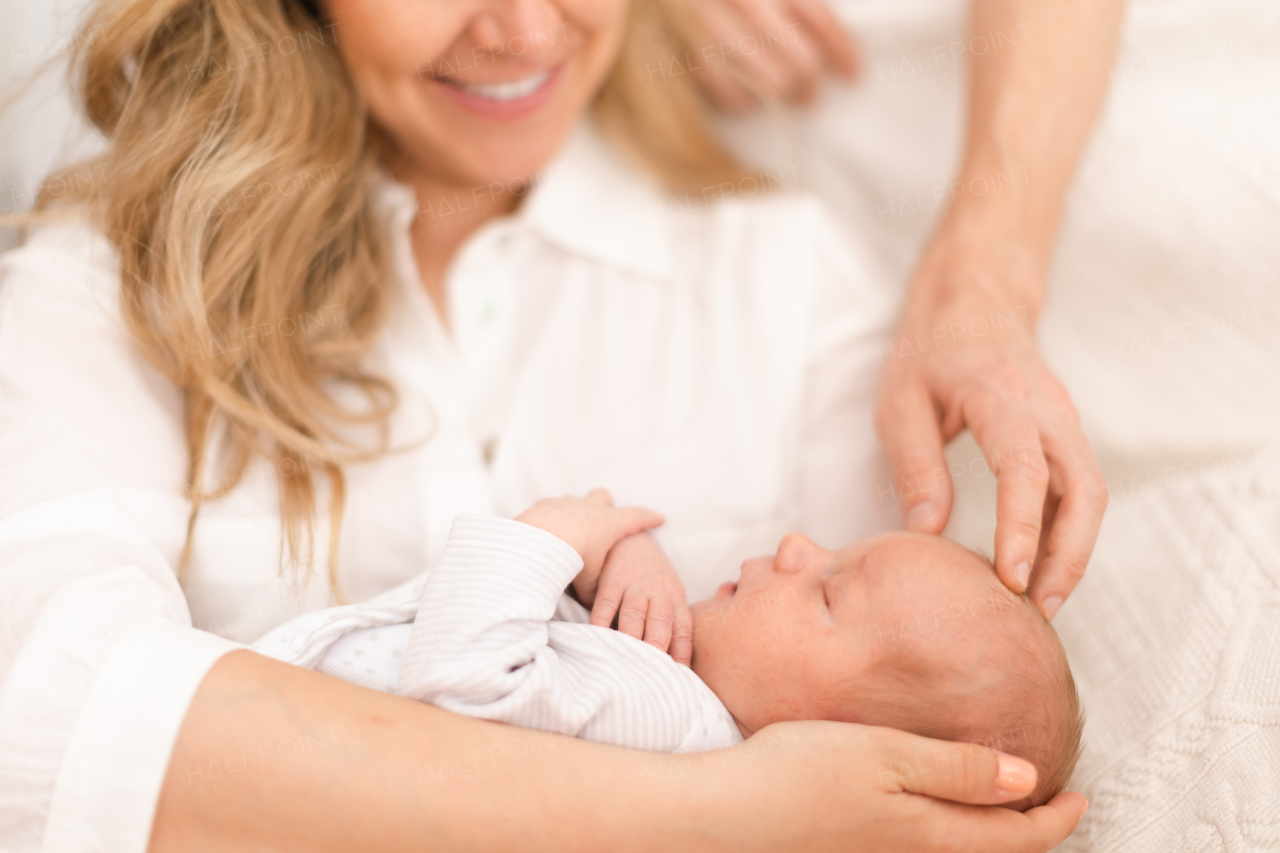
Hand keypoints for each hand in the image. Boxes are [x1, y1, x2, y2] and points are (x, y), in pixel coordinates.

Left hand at [515, 488, 664, 592]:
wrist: (543, 539)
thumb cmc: (575, 559)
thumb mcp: (590, 580)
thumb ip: (595, 589)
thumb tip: (595, 605)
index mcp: (610, 523)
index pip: (636, 517)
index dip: (649, 518)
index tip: (659, 518)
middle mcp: (590, 508)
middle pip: (603, 497)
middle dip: (606, 504)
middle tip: (605, 513)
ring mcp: (567, 503)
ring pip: (576, 500)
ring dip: (575, 510)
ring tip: (570, 528)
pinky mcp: (545, 505)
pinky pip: (552, 507)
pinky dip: (552, 517)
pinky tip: (546, 531)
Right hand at [578, 532, 692, 665]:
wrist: (634, 538)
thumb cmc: (654, 579)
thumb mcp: (669, 598)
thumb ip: (670, 627)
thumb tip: (672, 667)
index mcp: (676, 601)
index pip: (683, 630)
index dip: (682, 654)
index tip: (679, 677)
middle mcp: (658, 594)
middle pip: (660, 622)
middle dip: (657, 647)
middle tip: (652, 673)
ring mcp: (635, 586)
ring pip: (634, 614)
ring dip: (631, 637)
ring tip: (627, 661)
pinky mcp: (612, 579)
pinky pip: (607, 602)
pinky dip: (601, 620)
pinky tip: (598, 637)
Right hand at [687, 0, 857, 110]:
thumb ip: (793, 2)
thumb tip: (828, 43)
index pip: (819, 18)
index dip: (842, 50)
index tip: (852, 74)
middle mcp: (745, 2)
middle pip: (800, 60)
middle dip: (810, 84)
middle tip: (811, 94)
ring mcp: (717, 29)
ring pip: (772, 85)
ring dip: (783, 96)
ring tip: (783, 96)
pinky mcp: (694, 55)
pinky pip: (733, 97)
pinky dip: (746, 103)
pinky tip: (750, 97)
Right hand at [708, 721, 1086, 850]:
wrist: (725, 815)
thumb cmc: (801, 775)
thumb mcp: (889, 755)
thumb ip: (960, 768)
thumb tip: (1030, 779)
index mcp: (931, 833)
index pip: (1017, 837)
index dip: (1057, 819)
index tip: (1083, 798)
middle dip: (1029, 835)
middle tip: (1052, 808)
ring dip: (988, 836)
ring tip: (1001, 812)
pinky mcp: (849, 850)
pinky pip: (920, 850)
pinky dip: (947, 835)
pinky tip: (928, 813)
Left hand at [875, 232, 1108, 619]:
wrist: (972, 297)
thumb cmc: (928, 351)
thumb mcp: (899, 401)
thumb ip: (914, 464)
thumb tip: (928, 532)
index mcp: (1001, 395)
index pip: (1025, 470)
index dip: (1022, 528)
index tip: (1011, 580)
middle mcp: (1047, 407)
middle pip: (1084, 490)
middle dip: (1068, 557)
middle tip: (1039, 610)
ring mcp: (1063, 419)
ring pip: (1091, 493)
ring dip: (1074, 551)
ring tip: (1043, 602)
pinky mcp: (1064, 432)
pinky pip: (1080, 487)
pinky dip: (1069, 531)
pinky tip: (1041, 566)